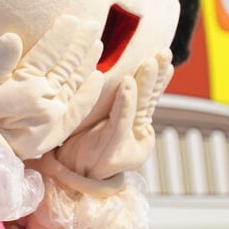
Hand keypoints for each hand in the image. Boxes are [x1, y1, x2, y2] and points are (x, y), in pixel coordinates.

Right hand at [0, 15, 104, 159]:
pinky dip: (90, 92)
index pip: (49, 53)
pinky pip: (80, 108)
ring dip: (88, 61)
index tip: (72, 19)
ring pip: (77, 81)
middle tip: (94, 24)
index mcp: (27, 84)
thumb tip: (13, 37)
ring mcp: (56, 115)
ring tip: (97, 43)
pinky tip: (98, 76)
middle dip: (81, 42)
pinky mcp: (59, 131)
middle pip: (68, 64)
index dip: (61, 35)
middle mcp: (46, 98)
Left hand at [54, 49, 172, 179]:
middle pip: (148, 100)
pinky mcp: (111, 148)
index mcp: (136, 129)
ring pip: (140, 108)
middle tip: (164, 53)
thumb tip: (121, 73)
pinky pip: (121, 120)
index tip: (163, 58)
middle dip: (156, 75)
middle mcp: (136, 136)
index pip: (148, 98)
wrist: (65, 176)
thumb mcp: (98, 118)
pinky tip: (128, 83)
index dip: (156, 79)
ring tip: (151, 62)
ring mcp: (126, 144)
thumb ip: (113, 102)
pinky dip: (126, 101)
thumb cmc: (78, 144)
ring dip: (146, 83)